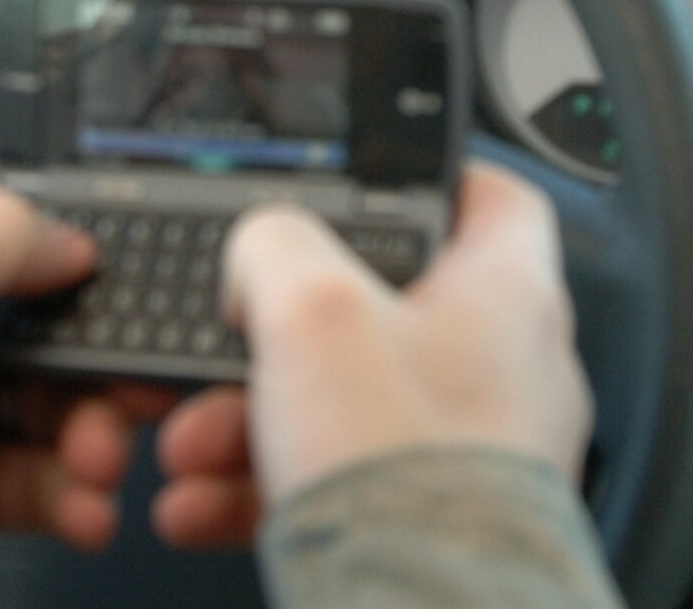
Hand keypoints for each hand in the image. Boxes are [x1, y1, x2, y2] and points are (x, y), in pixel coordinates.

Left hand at [0, 112, 145, 608]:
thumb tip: (66, 231)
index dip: (21, 154)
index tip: (95, 186)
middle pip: (38, 281)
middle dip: (96, 324)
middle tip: (125, 364)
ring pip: (59, 384)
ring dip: (99, 421)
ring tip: (94, 458)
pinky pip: (52, 471)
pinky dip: (79, 491)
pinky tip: (79, 508)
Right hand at [151, 161, 593, 548]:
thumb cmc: (405, 469)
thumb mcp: (309, 304)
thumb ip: (274, 244)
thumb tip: (259, 253)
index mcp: (504, 296)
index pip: (488, 197)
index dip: (425, 173)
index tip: (365, 176)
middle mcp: (498, 372)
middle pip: (372, 310)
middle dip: (270, 332)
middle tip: (222, 340)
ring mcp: (463, 452)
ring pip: (334, 402)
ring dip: (241, 417)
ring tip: (189, 443)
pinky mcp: (423, 519)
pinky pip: (325, 479)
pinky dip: (255, 485)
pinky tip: (199, 500)